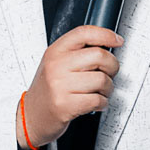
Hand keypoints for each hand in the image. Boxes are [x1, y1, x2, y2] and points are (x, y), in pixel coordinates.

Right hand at [19, 25, 122, 148]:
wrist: (32, 116)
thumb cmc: (48, 89)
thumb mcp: (56, 63)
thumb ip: (77, 52)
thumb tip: (107, 45)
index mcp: (55, 52)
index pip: (84, 33)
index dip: (106, 34)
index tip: (117, 40)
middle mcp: (57, 66)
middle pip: (99, 56)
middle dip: (112, 66)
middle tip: (109, 73)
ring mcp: (60, 86)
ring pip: (102, 80)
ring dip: (108, 88)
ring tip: (100, 91)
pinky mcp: (66, 105)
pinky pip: (98, 99)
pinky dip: (103, 102)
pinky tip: (96, 102)